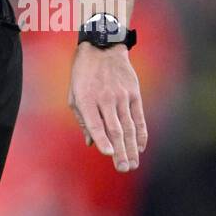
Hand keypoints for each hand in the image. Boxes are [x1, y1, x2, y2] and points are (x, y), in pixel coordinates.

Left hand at [68, 44, 147, 171]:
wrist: (103, 47)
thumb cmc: (83, 73)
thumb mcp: (74, 93)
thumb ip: (83, 119)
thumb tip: (91, 143)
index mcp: (86, 98)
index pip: (95, 123)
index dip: (102, 139)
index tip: (108, 153)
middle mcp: (105, 98)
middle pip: (115, 129)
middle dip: (120, 151)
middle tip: (123, 168)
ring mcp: (121, 96)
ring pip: (128, 126)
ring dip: (131, 148)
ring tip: (133, 164)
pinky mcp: (134, 93)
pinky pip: (139, 117)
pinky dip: (141, 133)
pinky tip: (140, 147)